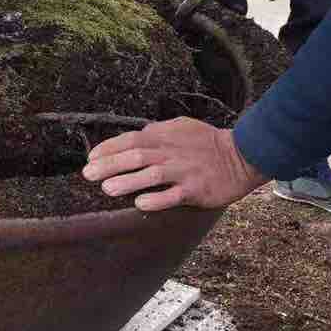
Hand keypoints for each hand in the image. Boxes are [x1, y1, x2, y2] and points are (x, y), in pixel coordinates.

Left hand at [81, 118, 268, 211]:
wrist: (242, 156)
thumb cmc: (207, 143)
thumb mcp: (181, 127)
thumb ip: (157, 131)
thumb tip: (133, 137)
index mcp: (165, 136)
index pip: (131, 139)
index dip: (109, 148)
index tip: (91, 158)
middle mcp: (172, 152)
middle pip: (136, 156)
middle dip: (110, 165)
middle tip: (88, 175)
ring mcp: (184, 170)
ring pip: (152, 174)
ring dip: (128, 181)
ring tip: (107, 189)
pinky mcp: (196, 189)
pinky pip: (174, 195)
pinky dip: (156, 199)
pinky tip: (140, 203)